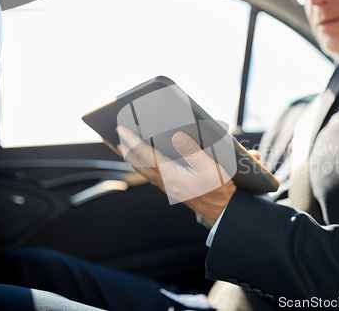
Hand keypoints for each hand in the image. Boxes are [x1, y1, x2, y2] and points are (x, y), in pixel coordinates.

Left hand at [117, 126, 235, 225]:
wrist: (221, 210)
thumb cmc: (217, 189)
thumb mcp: (209, 167)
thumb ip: (192, 150)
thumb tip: (177, 136)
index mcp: (171, 174)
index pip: (145, 154)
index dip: (132, 140)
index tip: (121, 129)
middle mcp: (165, 181)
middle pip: (139, 163)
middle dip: (127, 149)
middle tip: (117, 136)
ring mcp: (167, 186)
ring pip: (143, 170)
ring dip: (133, 158)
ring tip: (126, 148)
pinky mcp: (172, 189)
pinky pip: (151, 175)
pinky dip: (143, 165)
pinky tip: (146, 162)